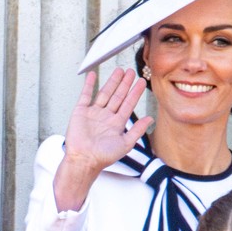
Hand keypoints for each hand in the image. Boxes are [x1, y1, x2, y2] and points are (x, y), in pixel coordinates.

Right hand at [53, 69, 153, 211]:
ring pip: (105, 93)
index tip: (141, 82)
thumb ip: (138, 130)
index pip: (128, 104)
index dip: (135, 93)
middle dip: (125, 84)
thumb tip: (150, 119)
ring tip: (119, 71)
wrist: (83, 160)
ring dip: (112, 81)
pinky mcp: (81, 112)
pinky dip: (89, 84)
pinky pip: (85, 95)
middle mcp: (106, 117)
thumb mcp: (125, 144)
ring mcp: (93, 113)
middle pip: (117, 96)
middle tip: (131, 71)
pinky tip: (94, 75)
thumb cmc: (103, 156)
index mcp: (116, 124)